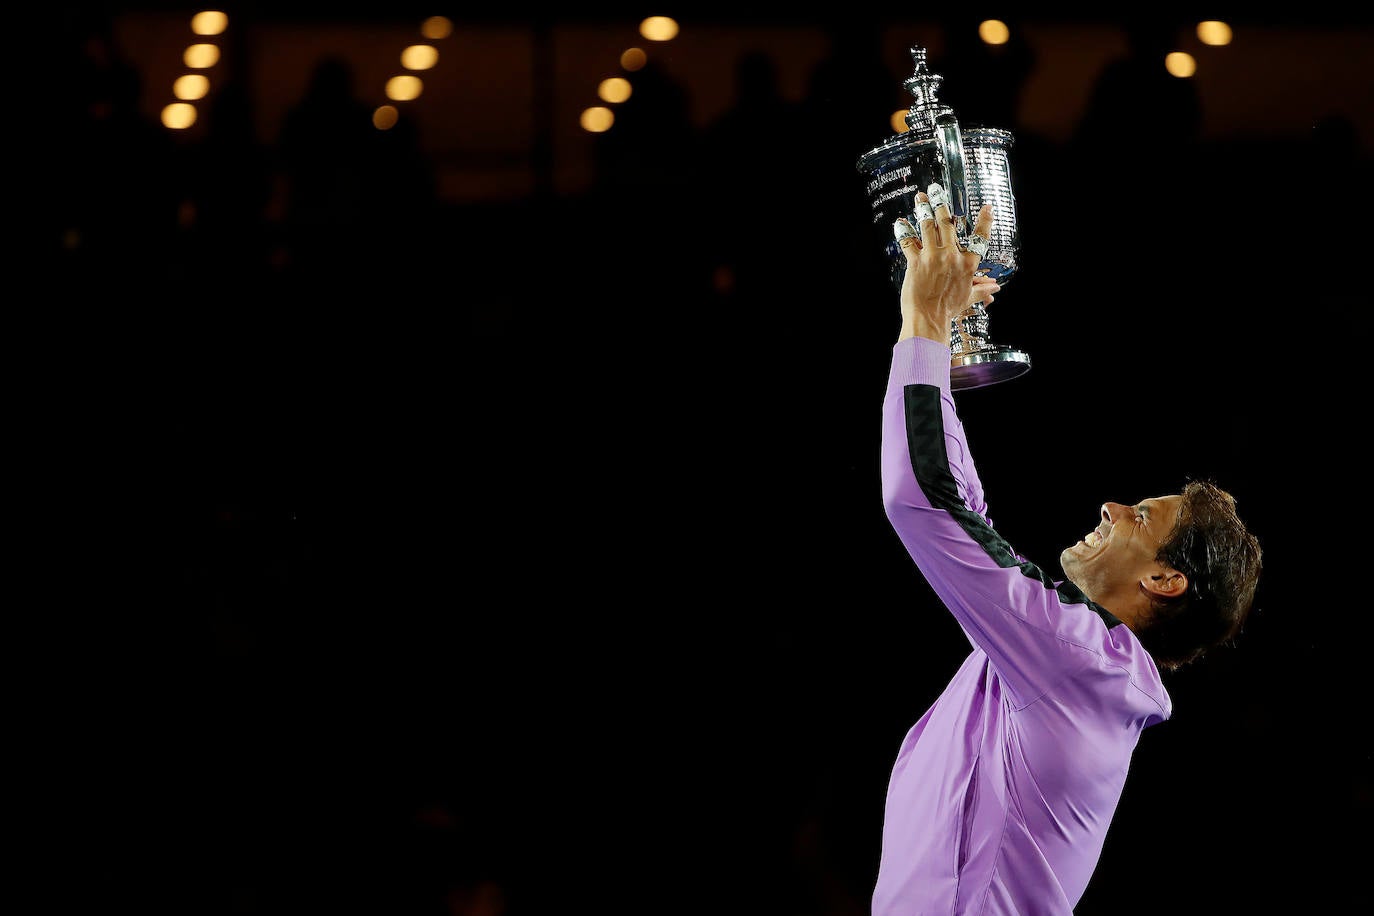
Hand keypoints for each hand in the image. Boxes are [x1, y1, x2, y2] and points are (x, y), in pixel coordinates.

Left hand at [893, 184, 995, 344]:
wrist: (929, 319)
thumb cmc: (948, 310)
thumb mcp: (968, 298)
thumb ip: (981, 290)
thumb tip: (995, 289)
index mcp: (968, 264)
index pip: (980, 238)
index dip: (984, 221)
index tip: (986, 207)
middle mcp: (952, 255)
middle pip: (948, 224)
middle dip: (941, 204)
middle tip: (935, 190)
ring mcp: (933, 256)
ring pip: (928, 226)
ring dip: (923, 210)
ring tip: (919, 198)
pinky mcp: (916, 261)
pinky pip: (908, 241)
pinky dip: (903, 231)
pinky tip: (900, 223)